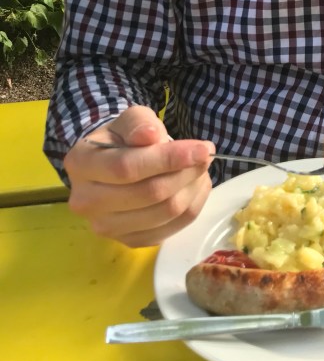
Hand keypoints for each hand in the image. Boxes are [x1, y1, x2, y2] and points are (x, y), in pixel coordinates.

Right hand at [64, 105, 214, 247]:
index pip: (127, 167)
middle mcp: (86, 201)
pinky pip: (169, 230)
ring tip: (200, 169)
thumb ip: (140, 123)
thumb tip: (152, 136)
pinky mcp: (128, 241)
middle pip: (149, 194)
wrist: (112, 164)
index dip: (169, 159)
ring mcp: (105, 227)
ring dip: (192, 189)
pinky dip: (191, 208)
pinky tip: (194, 187)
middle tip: (206, 156)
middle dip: (186, 173)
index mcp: (81, 164)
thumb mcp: (130, 119)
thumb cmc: (123, 138)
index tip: (202, 148)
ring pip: (163, 213)